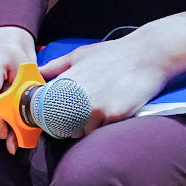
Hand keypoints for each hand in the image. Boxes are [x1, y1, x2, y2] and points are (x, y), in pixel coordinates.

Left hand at [42, 8, 185, 131]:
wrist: (148, 55)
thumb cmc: (113, 54)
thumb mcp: (79, 55)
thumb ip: (56, 66)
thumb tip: (37, 73)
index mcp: (67, 82)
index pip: (43, 108)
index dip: (44, 114)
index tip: (49, 114)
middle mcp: (78, 97)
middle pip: (60, 124)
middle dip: (65, 123)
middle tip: (77, 114)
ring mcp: (96, 108)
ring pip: (81, 131)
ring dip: (84, 126)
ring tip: (97, 110)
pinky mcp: (115, 116)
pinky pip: (101, 130)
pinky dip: (102, 126)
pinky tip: (110, 111)